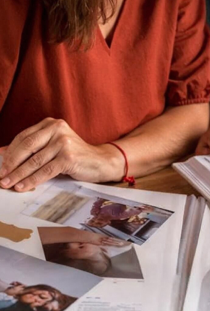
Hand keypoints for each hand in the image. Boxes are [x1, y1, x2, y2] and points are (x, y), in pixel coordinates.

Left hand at [0, 118, 122, 191]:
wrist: (99, 161)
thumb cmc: (73, 155)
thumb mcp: (52, 146)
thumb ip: (32, 147)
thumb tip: (3, 153)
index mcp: (50, 123)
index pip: (24, 137)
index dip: (10, 152)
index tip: (1, 165)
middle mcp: (57, 129)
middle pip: (27, 147)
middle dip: (11, 164)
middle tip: (1, 176)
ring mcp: (63, 142)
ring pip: (34, 161)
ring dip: (18, 175)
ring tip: (7, 184)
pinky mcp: (68, 157)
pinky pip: (45, 171)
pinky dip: (31, 180)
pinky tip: (23, 186)